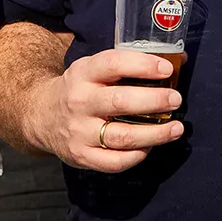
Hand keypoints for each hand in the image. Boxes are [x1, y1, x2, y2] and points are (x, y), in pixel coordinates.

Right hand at [39, 49, 184, 172]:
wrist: (41, 115)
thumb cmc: (80, 89)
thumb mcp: (93, 69)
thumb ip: (129, 65)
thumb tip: (180, 59)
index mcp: (83, 73)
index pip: (113, 64)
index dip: (143, 65)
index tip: (167, 69)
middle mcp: (79, 101)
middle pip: (121, 102)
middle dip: (155, 101)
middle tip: (176, 100)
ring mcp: (79, 131)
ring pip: (123, 137)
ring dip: (155, 134)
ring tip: (176, 128)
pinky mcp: (82, 156)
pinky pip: (116, 162)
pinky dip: (138, 155)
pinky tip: (150, 146)